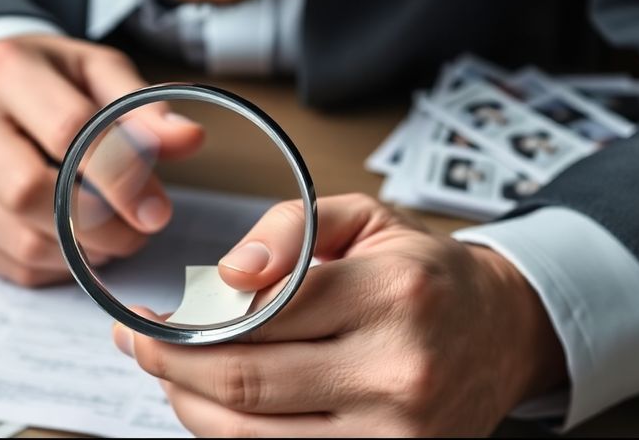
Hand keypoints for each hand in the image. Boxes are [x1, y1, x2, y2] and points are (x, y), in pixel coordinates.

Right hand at [0, 35, 204, 285]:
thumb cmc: (43, 81)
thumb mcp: (96, 71)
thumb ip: (142, 106)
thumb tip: (188, 140)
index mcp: (4, 70)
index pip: (68, 132)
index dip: (119, 178)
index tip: (157, 209)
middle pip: (31, 193)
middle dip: (100, 225)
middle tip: (140, 231)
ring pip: (22, 241)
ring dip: (84, 255)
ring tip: (116, 239)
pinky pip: (11, 265)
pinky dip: (59, 269)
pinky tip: (81, 248)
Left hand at [113, 194, 566, 435]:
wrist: (502, 333)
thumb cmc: (424, 275)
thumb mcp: (364, 220)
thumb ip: (289, 228)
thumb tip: (226, 275)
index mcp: (394, 293)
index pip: (262, 311)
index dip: (185, 319)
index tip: (142, 317)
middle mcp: (399, 369)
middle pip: (246, 381)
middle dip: (171, 365)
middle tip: (136, 346)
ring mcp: (398, 433)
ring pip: (253, 435)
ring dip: (191, 406)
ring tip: (168, 375)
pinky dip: (233, 436)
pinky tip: (212, 406)